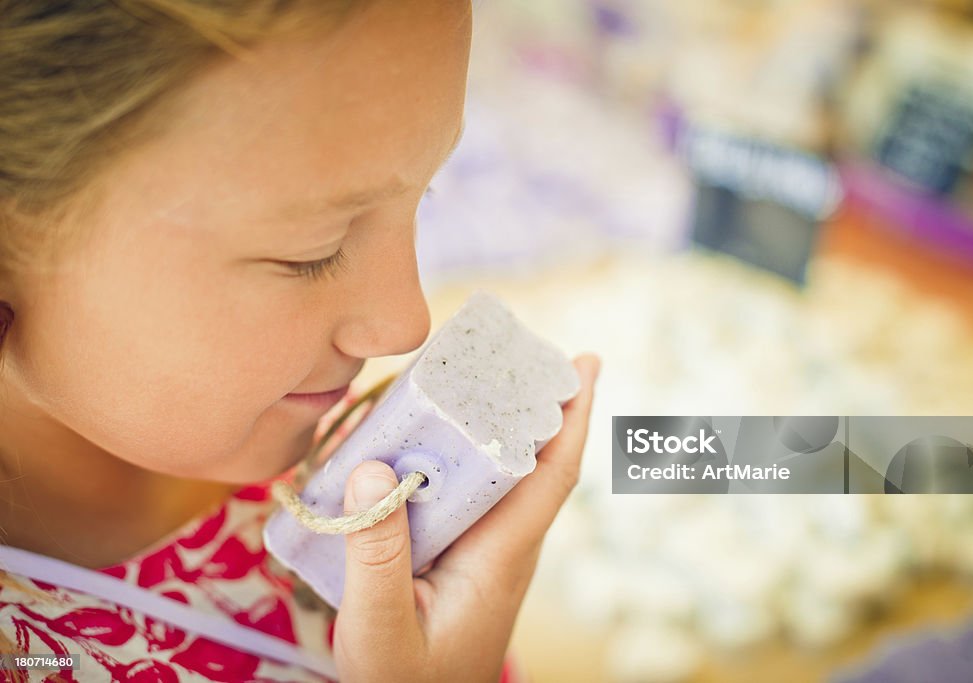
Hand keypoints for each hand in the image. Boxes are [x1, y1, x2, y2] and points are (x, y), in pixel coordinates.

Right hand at [331, 354, 599, 681]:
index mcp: (501, 555)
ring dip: (494, 422)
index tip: (589, 363)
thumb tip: (376, 464)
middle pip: (530, 459)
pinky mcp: (463, 556)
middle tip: (514, 345)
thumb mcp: (380, 627)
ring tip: (468, 374)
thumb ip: (376, 553)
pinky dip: (458, 453)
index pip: (552, 473)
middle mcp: (504, 544)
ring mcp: (485, 549)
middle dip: (531, 400)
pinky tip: (426, 437)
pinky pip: (468, 492)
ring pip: (499, 472)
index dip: (573, 415)